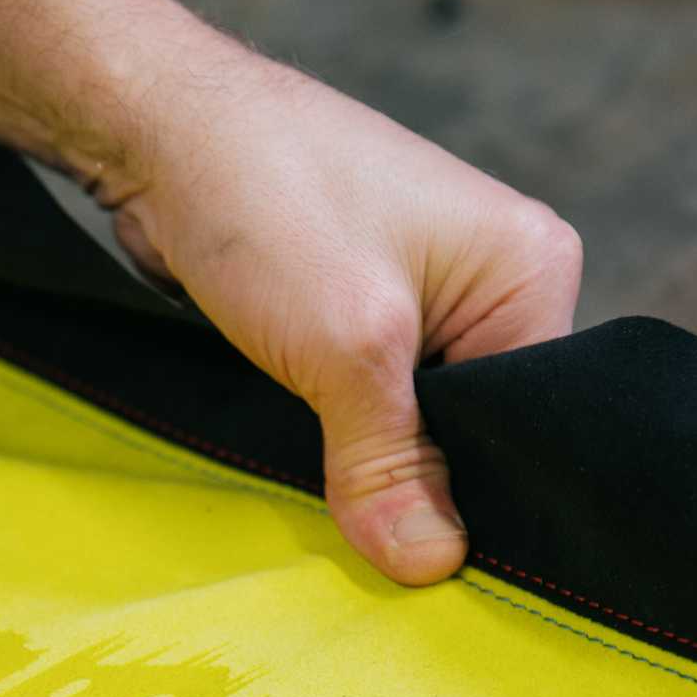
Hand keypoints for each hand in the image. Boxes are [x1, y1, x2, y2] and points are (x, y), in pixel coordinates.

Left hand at [108, 57, 583, 584]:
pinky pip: (370, 401)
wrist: (159, 130)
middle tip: (379, 538)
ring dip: (373, 459)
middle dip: (422, 478)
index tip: (433, 555)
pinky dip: (340, 433)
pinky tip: (312, 458)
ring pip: (417, 421)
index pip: (536, 420)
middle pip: (478, 427)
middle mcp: (496, 280)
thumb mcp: (345, 349)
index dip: (483, 492)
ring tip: (342, 497)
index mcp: (533, 270)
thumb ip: (391, 464)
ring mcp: (426, 294)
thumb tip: (434, 566)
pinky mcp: (361, 309)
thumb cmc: (267, 202)